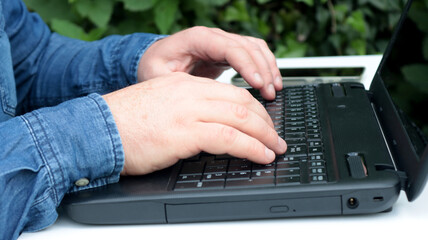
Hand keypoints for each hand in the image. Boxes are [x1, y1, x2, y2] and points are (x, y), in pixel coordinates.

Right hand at [103, 72, 286, 174]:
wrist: (98, 129)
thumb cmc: (125, 123)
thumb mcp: (160, 106)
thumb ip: (186, 110)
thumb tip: (210, 127)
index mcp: (184, 84)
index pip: (230, 92)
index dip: (253, 108)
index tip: (263, 123)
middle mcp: (189, 92)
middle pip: (241, 102)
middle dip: (265, 121)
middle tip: (276, 137)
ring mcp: (188, 110)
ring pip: (240, 117)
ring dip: (264, 135)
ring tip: (275, 149)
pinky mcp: (185, 131)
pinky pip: (229, 137)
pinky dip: (251, 147)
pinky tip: (260, 155)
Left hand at [138, 26, 282, 99]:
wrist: (157, 60)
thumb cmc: (156, 67)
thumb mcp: (158, 75)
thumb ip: (177, 82)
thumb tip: (200, 95)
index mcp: (198, 39)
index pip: (230, 47)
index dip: (246, 65)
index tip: (257, 83)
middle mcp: (214, 37)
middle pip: (247, 47)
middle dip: (262, 70)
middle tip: (269, 93)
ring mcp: (224, 43)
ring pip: (255, 48)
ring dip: (268, 68)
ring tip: (273, 90)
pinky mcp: (229, 52)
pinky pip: (255, 53)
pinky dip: (266, 66)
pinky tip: (271, 82)